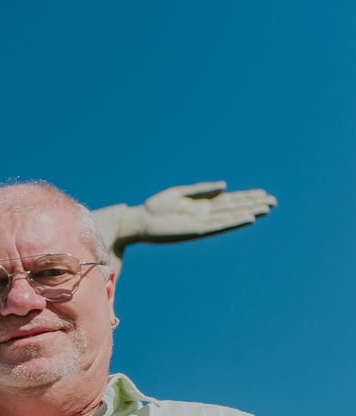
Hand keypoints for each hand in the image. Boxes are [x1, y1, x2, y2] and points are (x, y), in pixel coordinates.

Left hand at [120, 182, 275, 245]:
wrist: (141, 221)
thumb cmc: (156, 207)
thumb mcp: (180, 193)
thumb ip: (203, 189)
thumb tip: (225, 186)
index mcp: (202, 204)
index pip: (230, 200)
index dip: (246, 197)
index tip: (263, 193)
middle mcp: (206, 214)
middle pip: (235, 207)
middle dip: (253, 204)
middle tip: (274, 201)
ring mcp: (203, 222)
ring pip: (232, 216)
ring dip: (249, 211)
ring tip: (267, 208)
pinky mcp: (197, 230)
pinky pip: (220, 225)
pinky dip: (234, 221)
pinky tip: (248, 217)